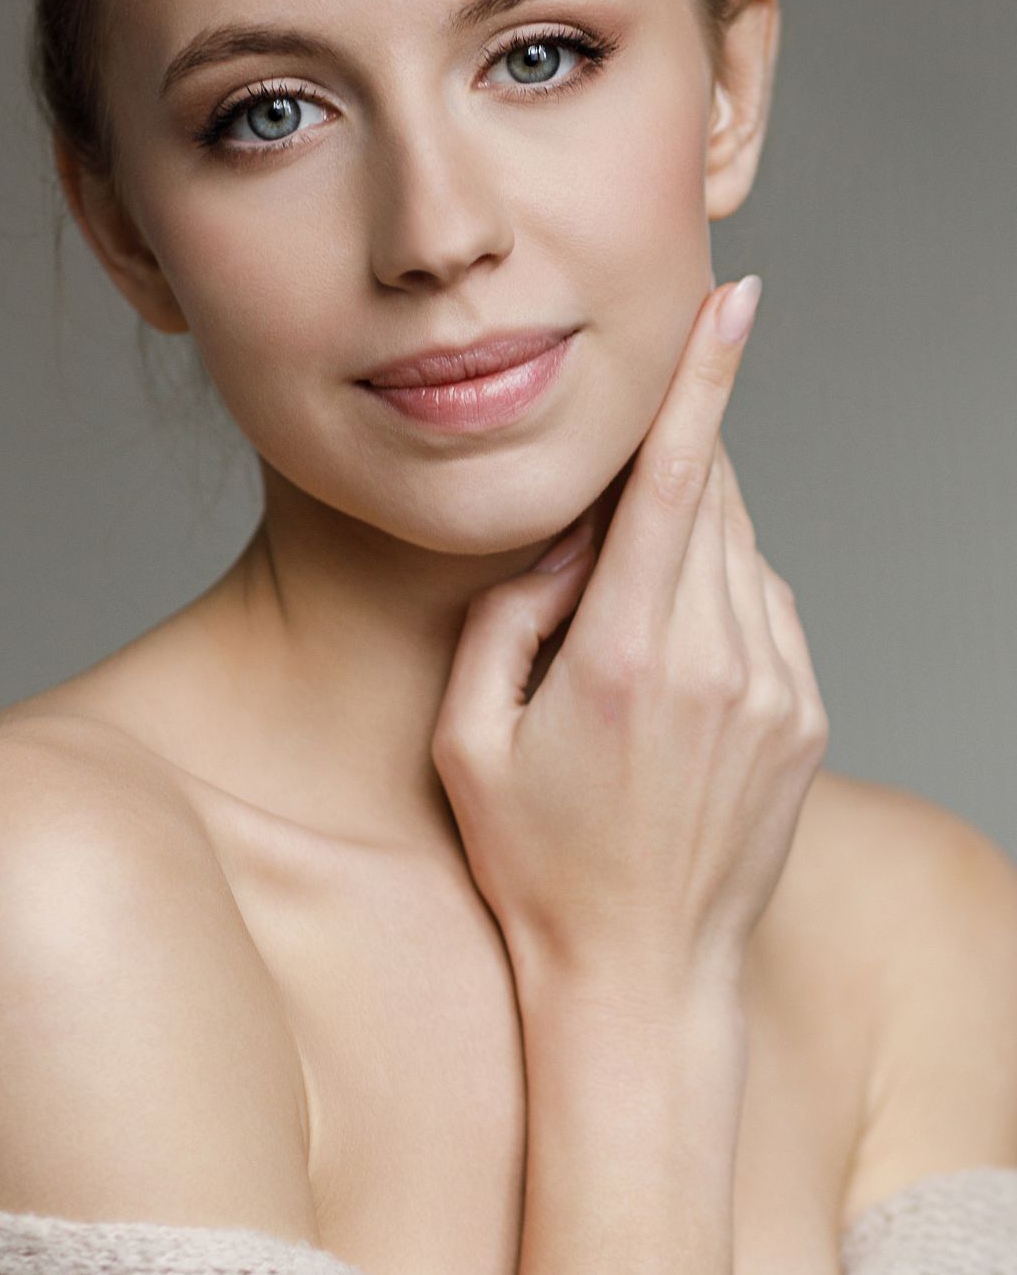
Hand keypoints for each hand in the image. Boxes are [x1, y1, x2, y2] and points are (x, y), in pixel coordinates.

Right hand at [430, 278, 829, 999]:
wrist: (642, 975)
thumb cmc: (535, 861)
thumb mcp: (468, 740)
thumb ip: (508, 614)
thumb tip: (568, 536)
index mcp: (624, 658)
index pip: (675, 483)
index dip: (704, 381)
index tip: (735, 299)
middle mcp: (717, 663)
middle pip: (713, 503)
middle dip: (674, 469)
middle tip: (618, 506)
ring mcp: (777, 692)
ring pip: (746, 553)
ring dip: (692, 545)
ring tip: (630, 634)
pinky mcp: (806, 718)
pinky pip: (772, 610)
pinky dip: (726, 600)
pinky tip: (675, 669)